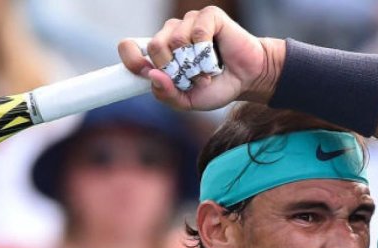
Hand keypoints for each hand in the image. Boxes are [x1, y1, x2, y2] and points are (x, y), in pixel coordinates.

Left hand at [117, 6, 284, 110]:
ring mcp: (188, 23)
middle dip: (173, 69)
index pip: (129, 46)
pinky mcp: (208, 16)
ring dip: (193, 64)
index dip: (132, 59)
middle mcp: (171, 34)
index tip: (145, 72)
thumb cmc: (216, 87)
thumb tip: (152, 76)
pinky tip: (214, 57)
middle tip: (190, 78)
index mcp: (160, 53)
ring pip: (175, 39)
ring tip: (206, 70)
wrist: (248, 80)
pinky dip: (206, 51)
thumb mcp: (187, 101)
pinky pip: (197, 32)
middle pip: (154, 46)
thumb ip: (166, 94)